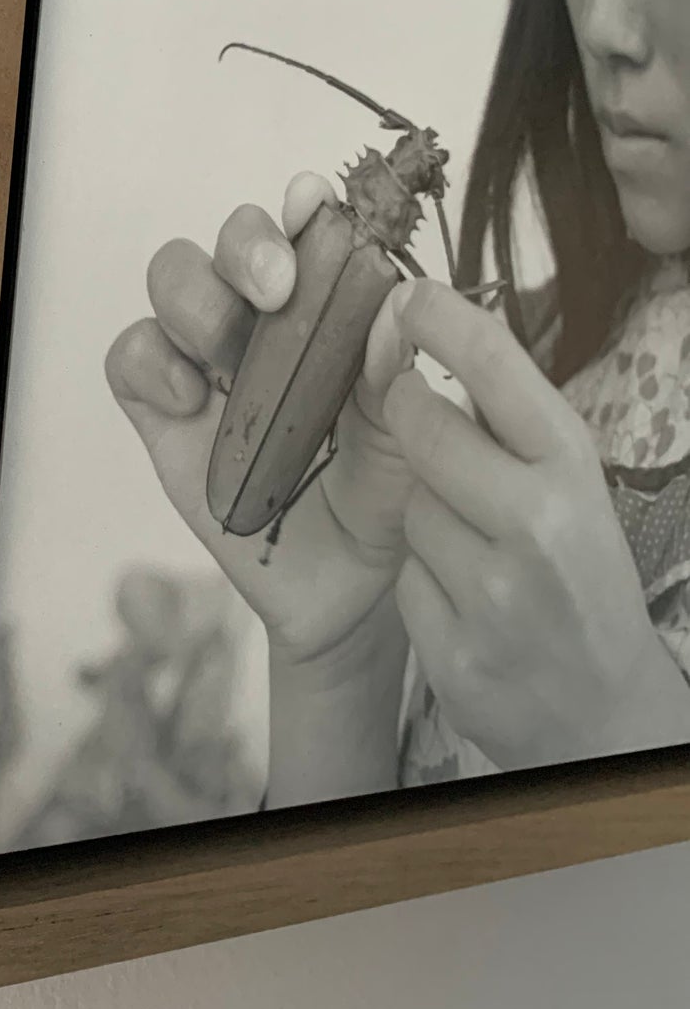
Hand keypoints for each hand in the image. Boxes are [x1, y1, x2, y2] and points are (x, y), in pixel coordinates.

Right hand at [105, 172, 418, 667]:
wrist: (350, 592)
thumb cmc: (390, 495)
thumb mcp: (413, 436)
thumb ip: (398, 373)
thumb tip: (392, 305)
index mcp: (333, 306)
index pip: (310, 230)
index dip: (303, 206)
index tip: (314, 204)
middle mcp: (266, 320)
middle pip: (231, 239)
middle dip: (247, 245)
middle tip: (277, 287)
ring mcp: (210, 363)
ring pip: (174, 280)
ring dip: (198, 299)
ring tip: (230, 354)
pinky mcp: (164, 414)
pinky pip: (132, 355)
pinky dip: (153, 362)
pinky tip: (193, 403)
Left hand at [382, 280, 689, 768]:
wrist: (605, 715)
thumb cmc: (577, 575)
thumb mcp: (567, 486)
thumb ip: (507, 420)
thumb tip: (422, 321)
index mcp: (572, 470)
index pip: (495, 367)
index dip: (440, 319)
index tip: (404, 294)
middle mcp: (537, 526)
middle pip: (420, 426)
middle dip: (405, 412)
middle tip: (411, 409)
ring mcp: (492, 595)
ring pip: (406, 506)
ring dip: (422, 514)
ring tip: (472, 545)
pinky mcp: (452, 653)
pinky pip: (402, 579)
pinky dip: (420, 582)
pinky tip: (462, 602)